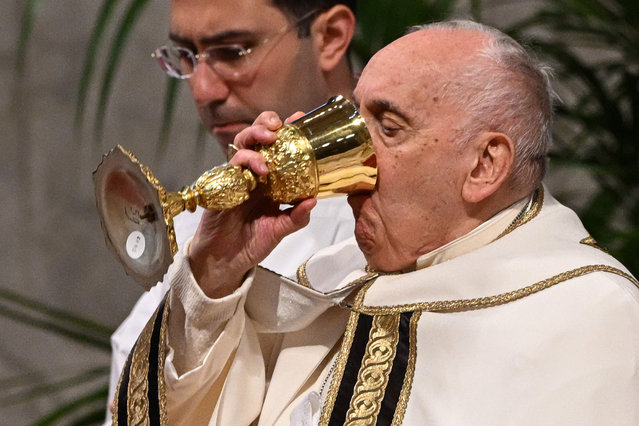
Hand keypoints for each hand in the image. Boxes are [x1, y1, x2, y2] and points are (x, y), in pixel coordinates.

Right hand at [188, 111, 315, 297]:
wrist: (226, 260)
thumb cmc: (252, 242)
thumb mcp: (280, 230)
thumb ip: (297, 217)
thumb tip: (313, 200)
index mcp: (270, 179)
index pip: (278, 147)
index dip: (287, 130)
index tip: (299, 118)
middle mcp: (252, 174)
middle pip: (256, 137)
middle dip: (265, 124)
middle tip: (278, 126)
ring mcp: (236, 177)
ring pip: (241, 145)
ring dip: (254, 138)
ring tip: (268, 142)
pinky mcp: (221, 186)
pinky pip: (230, 166)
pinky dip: (244, 163)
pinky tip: (257, 170)